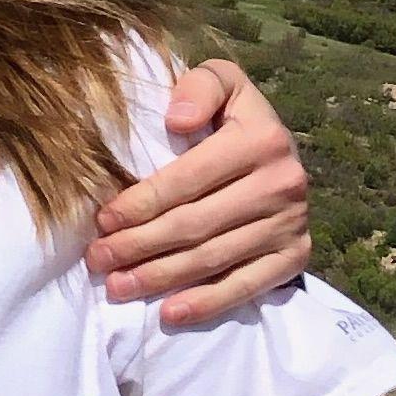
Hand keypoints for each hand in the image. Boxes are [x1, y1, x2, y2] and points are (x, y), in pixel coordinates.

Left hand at [91, 54, 309, 326]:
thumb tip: (178, 120)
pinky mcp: (296, 256)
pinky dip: (206, 303)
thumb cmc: (232, 118)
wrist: (281, 154)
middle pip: (195, 224)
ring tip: (118, 286)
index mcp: (262, 138)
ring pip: (212, 258)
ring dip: (160, 277)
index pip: (188, 179)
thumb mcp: (222, 83)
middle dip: (139, 245)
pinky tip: (169, 312)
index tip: (103, 220)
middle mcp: (283, 183)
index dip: (141, 202)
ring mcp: (292, 224)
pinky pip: (246, 287)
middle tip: (98, 260)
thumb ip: (200, 86)